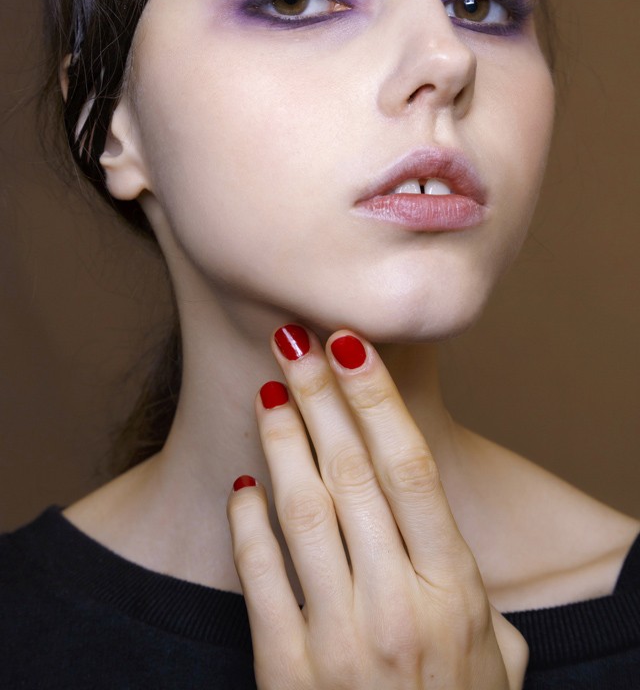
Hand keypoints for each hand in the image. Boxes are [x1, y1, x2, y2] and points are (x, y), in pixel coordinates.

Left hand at [227, 326, 527, 688]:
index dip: (377, 400)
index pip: (409, 470)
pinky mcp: (289, 673)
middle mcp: (398, 606)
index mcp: (454, 591)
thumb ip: (479, 596)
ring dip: (282, 442)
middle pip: (350, 474)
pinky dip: (247, 524)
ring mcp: (341, 640)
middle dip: (320, 397)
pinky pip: (260, 578)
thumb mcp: (497, 658)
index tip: (352, 345)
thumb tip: (452, 549)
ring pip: (303, 511)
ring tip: (270, 392)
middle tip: (296, 341)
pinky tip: (244, 484)